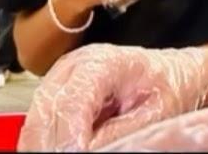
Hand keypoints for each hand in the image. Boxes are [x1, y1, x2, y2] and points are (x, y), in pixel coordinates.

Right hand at [17, 43, 207, 151]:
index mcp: (101, 63)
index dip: (68, 138)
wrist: (172, 74)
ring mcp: (60, 80)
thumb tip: (91, 150)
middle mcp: (73, 67)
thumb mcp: (155, 112)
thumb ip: (121, 132)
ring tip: (70, 153)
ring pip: (35, 122)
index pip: (69, 103)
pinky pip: (39, 126)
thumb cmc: (167, 86)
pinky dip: (46, 143)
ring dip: (46, 145)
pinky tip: (65, 150)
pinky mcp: (56, 96)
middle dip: (52, 146)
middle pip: (44, 113)